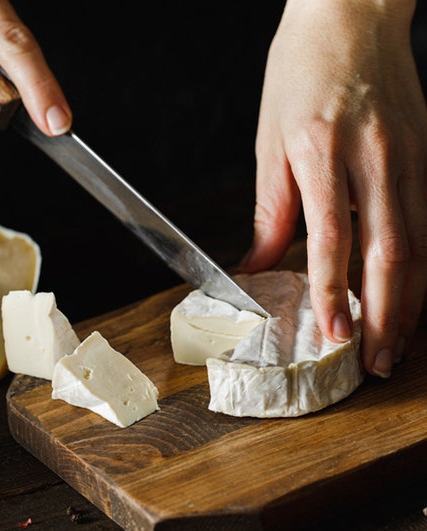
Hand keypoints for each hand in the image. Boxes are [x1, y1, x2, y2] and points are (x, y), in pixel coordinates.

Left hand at [244, 0, 426, 377]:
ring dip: (411, 302)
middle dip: (386, 314)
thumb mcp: (269, 140)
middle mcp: (375, 157)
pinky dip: (422, 267)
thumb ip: (269, 210)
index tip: (334, 334)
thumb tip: (256, 267)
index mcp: (322, 151)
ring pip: (420, 243)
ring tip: (397, 345)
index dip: (333, 292)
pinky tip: (413, 298)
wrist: (352, 11)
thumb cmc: (301, 71)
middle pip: (390, 251)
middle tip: (377, 361)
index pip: (332, 238)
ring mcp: (410, 156)